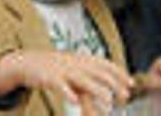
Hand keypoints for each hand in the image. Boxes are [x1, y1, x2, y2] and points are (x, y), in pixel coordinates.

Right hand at [0, 51, 133, 105]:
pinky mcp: (50, 78)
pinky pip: (61, 86)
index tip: (131, 83)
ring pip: (83, 80)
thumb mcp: (76, 67)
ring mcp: (64, 70)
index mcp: (83, 59)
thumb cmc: (56, 68)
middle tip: (125, 97)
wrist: (28, 61)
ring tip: (108, 100)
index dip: (120, 73)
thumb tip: (110, 85)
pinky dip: (68, 93)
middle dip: (114, 84)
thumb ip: (91, 74)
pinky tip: (75, 101)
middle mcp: (77, 63)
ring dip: (97, 90)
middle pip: (99, 73)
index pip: (106, 64)